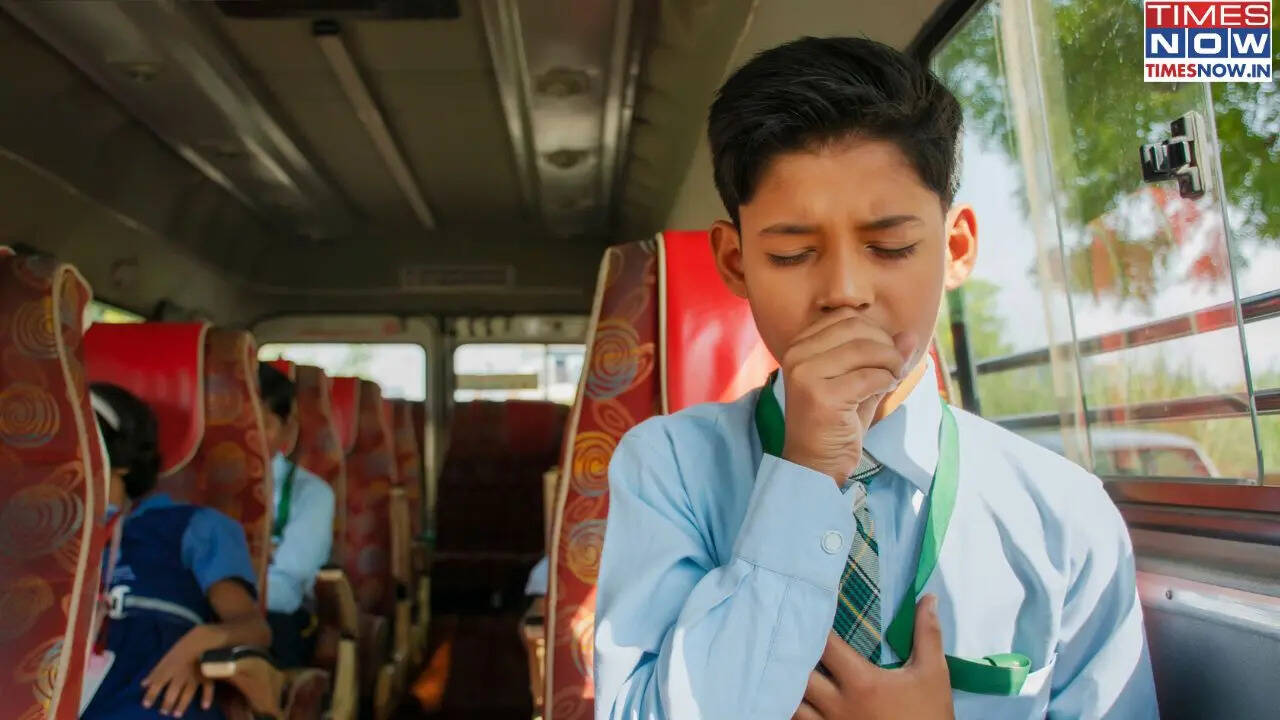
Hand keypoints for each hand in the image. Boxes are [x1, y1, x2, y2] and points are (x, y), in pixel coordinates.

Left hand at [142, 625, 216, 716]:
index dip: (151, 694)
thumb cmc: (182, 649)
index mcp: (170, 668)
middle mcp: (181, 674)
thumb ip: (155, 672)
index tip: (145, 705)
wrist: (202, 639)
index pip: (158, 683)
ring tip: (177, 715)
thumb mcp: (166, 658)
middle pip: (173, 691)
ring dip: (182, 704)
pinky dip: (207, 697)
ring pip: (188, 692)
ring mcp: (195, 676)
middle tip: (163, 712)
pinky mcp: (207, 676)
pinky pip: (208, 687)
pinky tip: (205, 707)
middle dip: (167, 702)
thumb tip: (143, 684)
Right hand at [780, 308, 914, 482]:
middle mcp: (798, 355)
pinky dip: (886, 381)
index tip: (886, 354)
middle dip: (886, 346)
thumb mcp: (859, 383)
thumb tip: (909, 335)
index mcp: (800, 346)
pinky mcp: (822, 396)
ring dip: (890, 363)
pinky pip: (869, 376)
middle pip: (857, 328)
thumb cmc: (835, 423)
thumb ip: (882, 357)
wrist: (815, 464)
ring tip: (892, 379)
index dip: (875, 331)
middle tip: (895, 368)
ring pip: (866, 349)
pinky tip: (884, 390)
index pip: (846, 317)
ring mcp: (806, 374)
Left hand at [793, 595, 953, 719]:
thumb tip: (928, 597)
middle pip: (800, 673)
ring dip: (789, 684)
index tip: (811, 609)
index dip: (814, 626)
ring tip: (788, 667)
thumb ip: (927, 634)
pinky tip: (792, 696)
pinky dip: (792, 709)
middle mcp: (838, 704)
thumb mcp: (932, 674)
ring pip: (792, 702)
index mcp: (861, 682)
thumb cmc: (928, 714)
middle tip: (791, 637)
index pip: (824, 646)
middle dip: (794, 656)